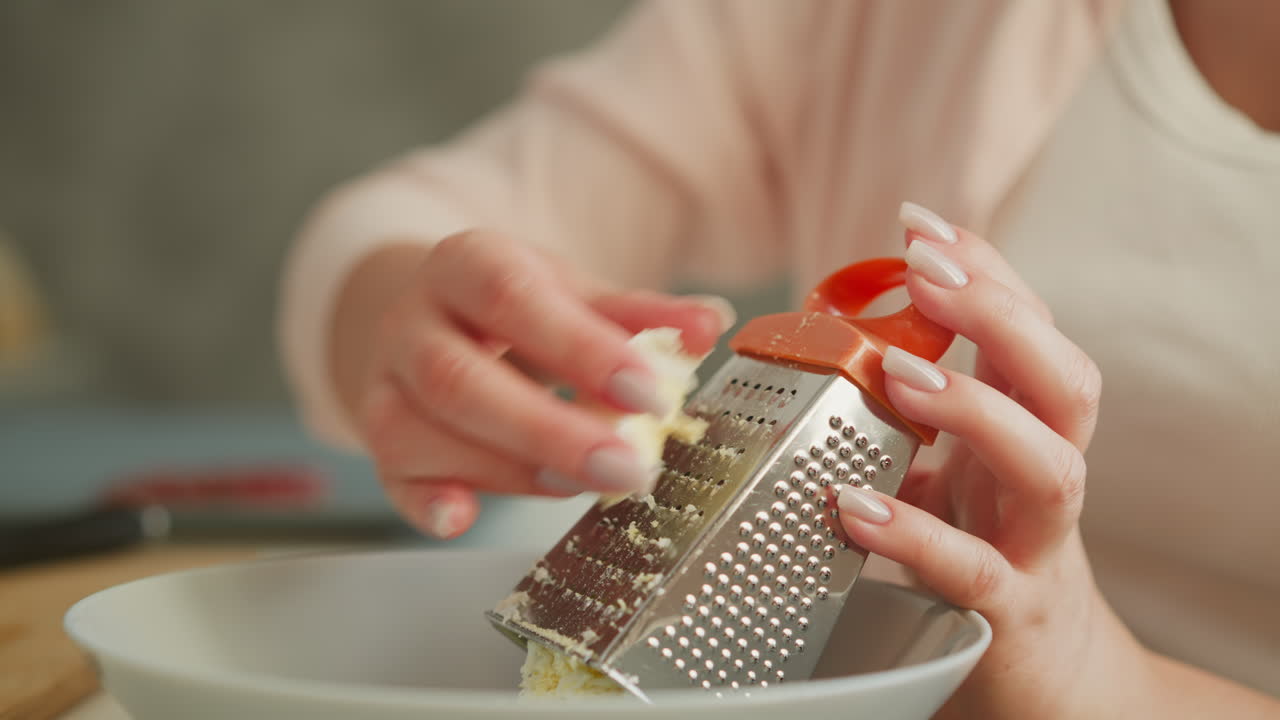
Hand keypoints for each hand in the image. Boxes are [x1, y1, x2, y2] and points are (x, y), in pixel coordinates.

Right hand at [335, 230, 733, 538]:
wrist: (433, 313)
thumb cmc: (515, 308)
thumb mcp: (574, 293)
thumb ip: (638, 315)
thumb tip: (709, 324)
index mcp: (464, 264)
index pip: (513, 297)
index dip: (580, 348)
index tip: (651, 394)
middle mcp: (411, 321)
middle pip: (456, 379)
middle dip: (547, 430)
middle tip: (628, 468)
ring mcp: (385, 382)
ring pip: (417, 431)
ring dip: (504, 469)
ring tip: (579, 485)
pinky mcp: (378, 438)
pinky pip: (389, 476)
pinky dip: (425, 503)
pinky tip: (465, 517)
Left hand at [833, 203, 1146, 718]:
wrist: (1040, 671)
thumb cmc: (986, 549)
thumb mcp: (946, 469)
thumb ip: (903, 415)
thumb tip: (825, 346)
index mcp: (1028, 427)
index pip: (1030, 329)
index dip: (986, 271)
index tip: (921, 222)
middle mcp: (1047, 473)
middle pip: (1061, 378)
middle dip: (998, 314)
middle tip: (924, 270)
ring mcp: (1035, 543)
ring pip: (1047, 465)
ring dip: (975, 408)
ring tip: (899, 372)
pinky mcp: (1010, 613)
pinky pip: (975, 571)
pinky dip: (917, 538)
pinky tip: (856, 508)